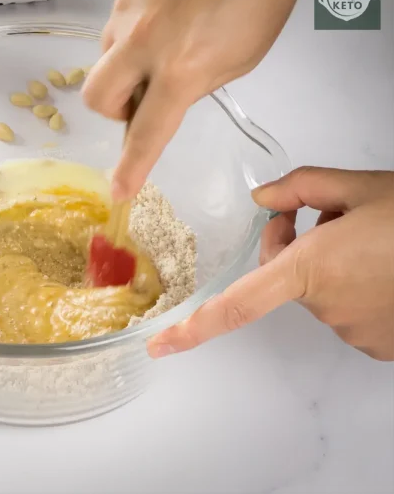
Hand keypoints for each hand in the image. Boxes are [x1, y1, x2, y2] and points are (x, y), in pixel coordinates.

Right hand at [82, 0, 312, 200]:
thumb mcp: (239, 58)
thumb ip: (194, 87)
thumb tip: (164, 99)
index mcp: (181, 67)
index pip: (146, 132)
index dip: (131, 167)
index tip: (120, 189)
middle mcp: (143, 40)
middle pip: (98, 97)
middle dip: (115, 108)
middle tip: (145, 98)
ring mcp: (127, 7)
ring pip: (106, 54)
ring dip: (127, 63)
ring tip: (166, 41)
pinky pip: (118, 19)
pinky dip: (136, 28)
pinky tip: (166, 9)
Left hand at [147, 167, 393, 361]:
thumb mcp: (358, 186)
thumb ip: (300, 188)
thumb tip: (261, 201)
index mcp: (309, 270)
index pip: (236, 305)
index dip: (193, 327)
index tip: (159, 345)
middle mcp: (326, 307)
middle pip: (283, 277)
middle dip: (294, 247)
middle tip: (329, 218)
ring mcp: (354, 330)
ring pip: (319, 293)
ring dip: (329, 267)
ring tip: (370, 241)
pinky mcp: (379, 344)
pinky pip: (348, 311)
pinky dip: (355, 289)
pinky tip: (383, 267)